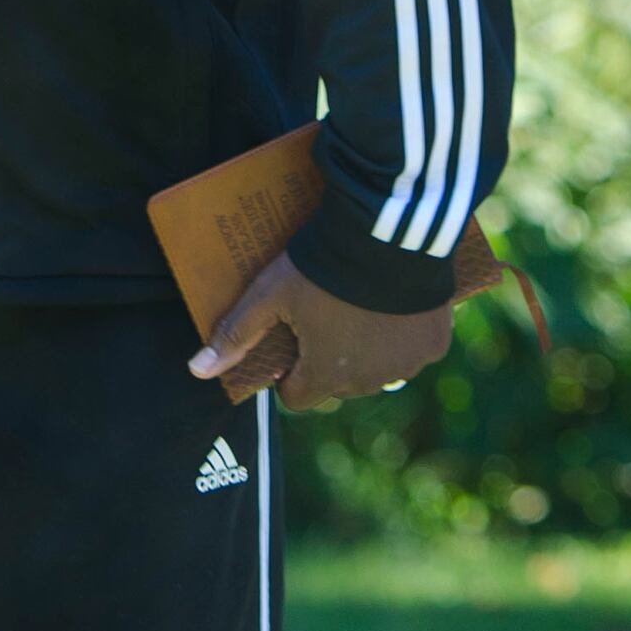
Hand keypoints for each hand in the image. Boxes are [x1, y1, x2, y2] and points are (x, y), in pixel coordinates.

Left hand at [188, 250, 455, 409]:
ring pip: (379, 370)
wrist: (389, 233)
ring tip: (358, 307)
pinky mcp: (435, 345)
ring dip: (369, 351)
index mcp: (326, 375)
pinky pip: (413, 350)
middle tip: (324, 316)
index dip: (289, 373)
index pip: (298, 397)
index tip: (291, 342)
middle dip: (329, 359)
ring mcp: (406, 365)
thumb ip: (236, 333)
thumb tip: (196, 370)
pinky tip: (393, 305)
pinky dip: (404, 335)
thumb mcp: (271, 293)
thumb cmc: (321, 266)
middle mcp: (369, 382)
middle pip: (339, 383)